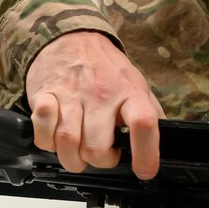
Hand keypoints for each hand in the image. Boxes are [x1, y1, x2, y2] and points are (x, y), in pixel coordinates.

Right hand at [25, 30, 164, 179]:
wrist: (68, 36)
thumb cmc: (104, 67)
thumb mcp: (136, 83)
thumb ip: (149, 112)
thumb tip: (166, 143)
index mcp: (130, 92)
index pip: (143, 125)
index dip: (146, 155)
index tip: (144, 170)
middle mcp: (100, 95)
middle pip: (97, 149)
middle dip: (99, 161)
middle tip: (101, 152)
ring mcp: (70, 96)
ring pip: (67, 145)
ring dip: (72, 158)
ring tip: (78, 150)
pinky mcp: (44, 97)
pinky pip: (42, 135)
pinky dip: (48, 142)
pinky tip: (56, 133)